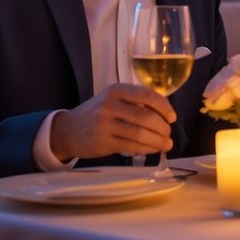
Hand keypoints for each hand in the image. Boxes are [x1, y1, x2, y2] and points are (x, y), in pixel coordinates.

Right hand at [50, 83, 175, 161]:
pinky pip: (131, 146)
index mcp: (116, 90)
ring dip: (157, 141)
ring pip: (140, 133)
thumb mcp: (112, 100)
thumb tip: (164, 113)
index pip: (146, 95)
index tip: (172, 117)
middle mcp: (110, 104)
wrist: (67, 130)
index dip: (164, 107)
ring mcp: (105, 124)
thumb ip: (134, 102)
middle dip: (162, 127)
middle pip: (145, 116)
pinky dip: (146, 148)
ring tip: (166, 144)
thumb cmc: (95, 114)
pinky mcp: (103, 141)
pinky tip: (153, 149)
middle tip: (169, 134)